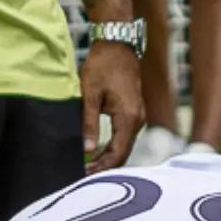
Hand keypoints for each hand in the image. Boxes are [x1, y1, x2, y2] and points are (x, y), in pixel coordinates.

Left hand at [80, 41, 143, 170]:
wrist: (117, 45)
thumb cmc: (102, 66)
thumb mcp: (90, 94)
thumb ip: (89, 123)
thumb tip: (87, 150)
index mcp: (128, 117)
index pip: (117, 153)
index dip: (101, 168)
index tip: (84, 175)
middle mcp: (138, 119)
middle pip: (123, 153)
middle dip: (104, 166)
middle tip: (83, 174)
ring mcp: (138, 115)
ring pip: (125, 146)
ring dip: (108, 158)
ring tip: (88, 166)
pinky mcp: (134, 111)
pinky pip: (125, 136)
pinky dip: (113, 147)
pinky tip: (99, 151)